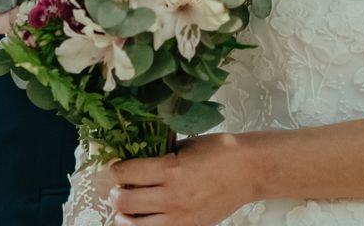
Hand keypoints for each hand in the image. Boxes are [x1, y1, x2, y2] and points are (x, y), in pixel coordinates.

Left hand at [109, 133, 257, 225]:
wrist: (249, 171)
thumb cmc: (218, 151)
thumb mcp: (183, 145)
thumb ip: (158, 155)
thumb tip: (133, 159)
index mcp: (170, 169)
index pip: (126, 173)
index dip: (115, 169)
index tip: (115, 167)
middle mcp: (173, 197)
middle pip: (125, 202)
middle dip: (116, 193)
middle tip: (118, 188)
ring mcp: (181, 217)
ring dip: (125, 216)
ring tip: (127, 208)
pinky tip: (144, 219)